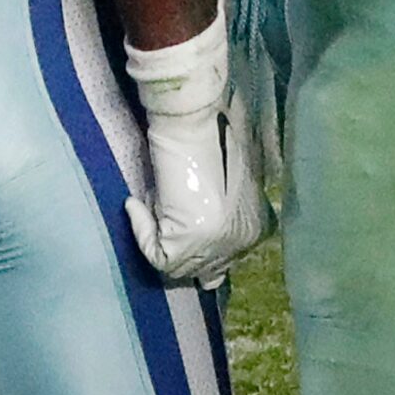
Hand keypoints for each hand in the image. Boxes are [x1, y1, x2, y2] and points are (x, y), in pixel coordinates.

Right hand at [126, 88, 272, 288]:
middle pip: (206, 272)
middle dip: (182, 255)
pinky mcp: (190, 241)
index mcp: (259, 226)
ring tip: (148, 205)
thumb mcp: (220, 185)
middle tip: (159, 227)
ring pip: (178, 268)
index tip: (178, 231)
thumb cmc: (206, 142)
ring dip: (157, 237)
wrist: (192, 122)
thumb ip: (217, 216)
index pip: (228, 261)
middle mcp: (245, 241)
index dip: (200, 252)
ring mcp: (218, 244)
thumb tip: (201, 262)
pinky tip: (136, 205)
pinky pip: (156, 256)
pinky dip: (141, 232)